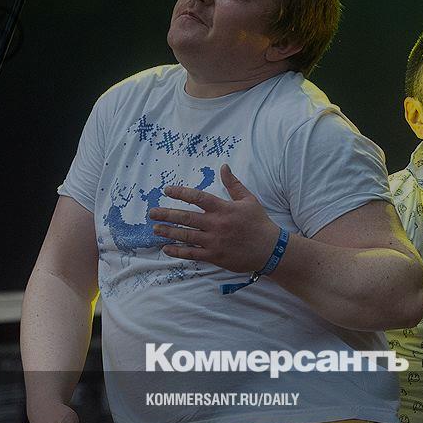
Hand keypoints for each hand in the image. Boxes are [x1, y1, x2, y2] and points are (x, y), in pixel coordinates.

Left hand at [148, 164, 279, 272]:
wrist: (269, 249)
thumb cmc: (259, 223)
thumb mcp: (249, 199)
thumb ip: (233, 184)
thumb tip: (224, 166)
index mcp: (223, 208)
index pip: (198, 198)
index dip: (181, 193)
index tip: (167, 190)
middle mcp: (216, 224)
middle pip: (186, 218)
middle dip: (166, 214)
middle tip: (152, 213)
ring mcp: (214, 242)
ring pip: (185, 236)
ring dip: (168, 232)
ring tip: (155, 229)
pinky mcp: (214, 256)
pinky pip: (192, 254)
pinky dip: (178, 251)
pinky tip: (167, 248)